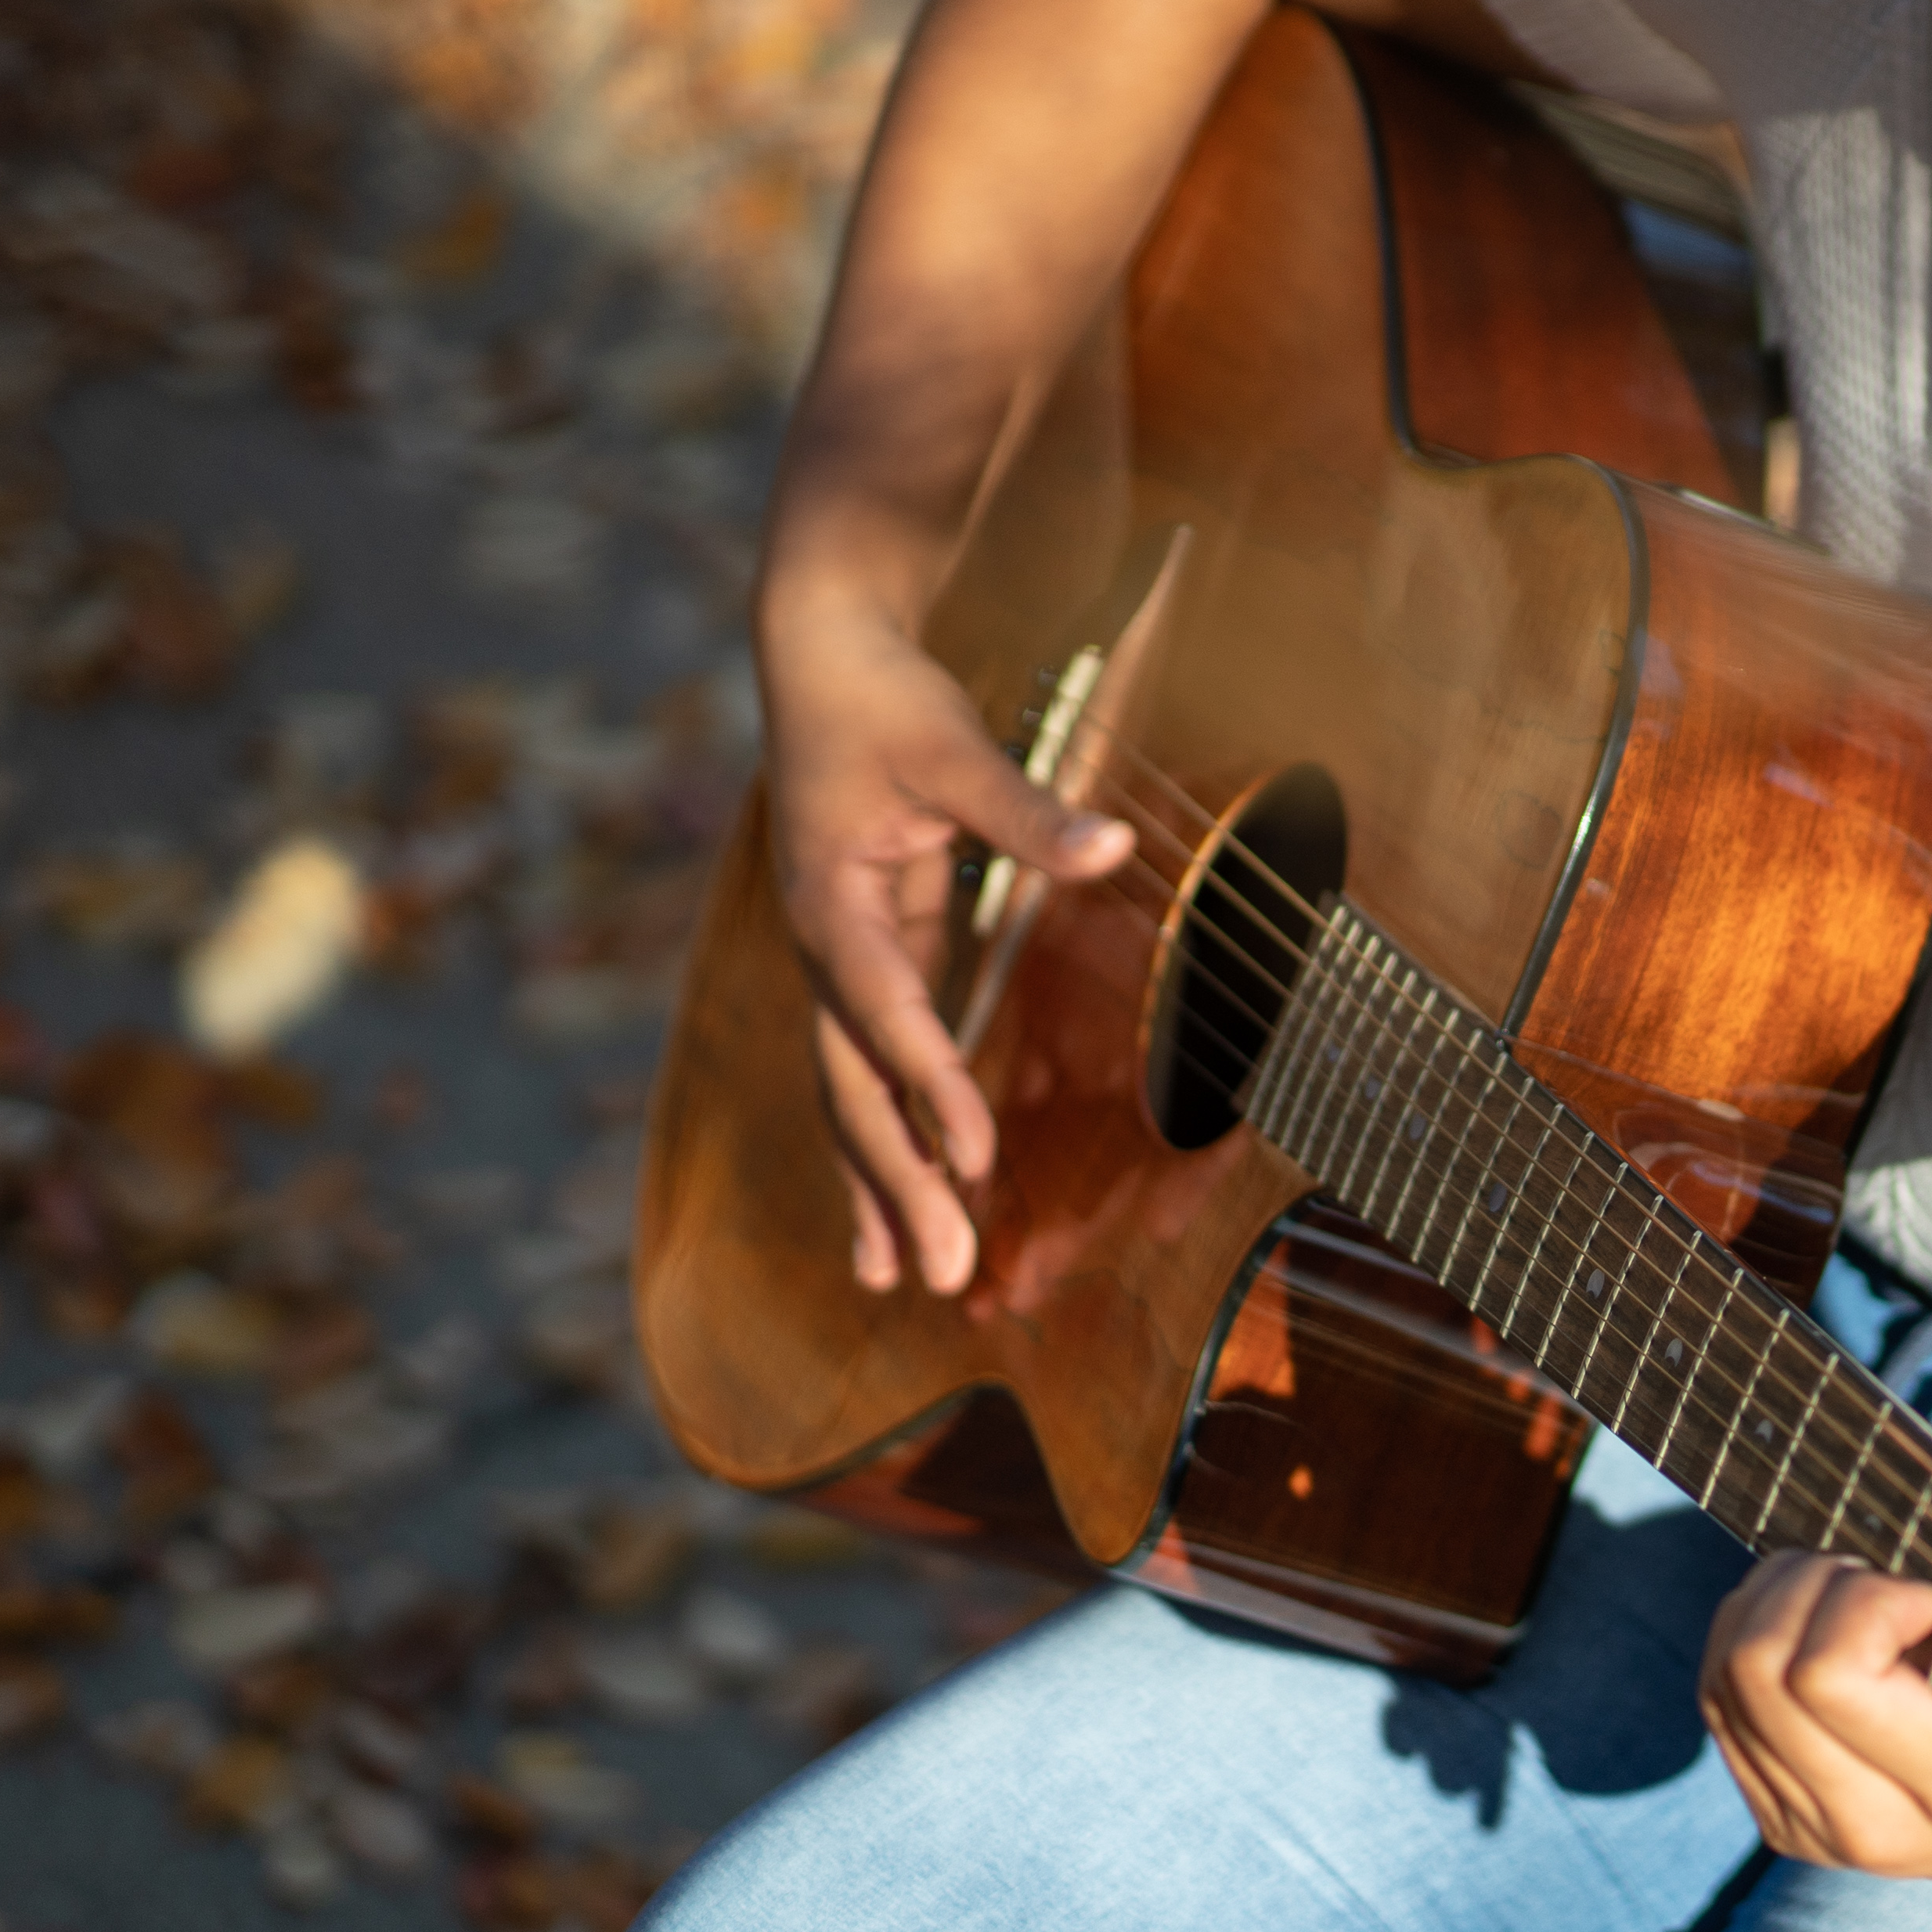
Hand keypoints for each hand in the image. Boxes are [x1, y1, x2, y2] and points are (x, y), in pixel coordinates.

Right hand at [757, 592, 1131, 1294]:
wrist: (816, 651)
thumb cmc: (883, 695)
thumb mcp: (954, 745)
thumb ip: (1028, 809)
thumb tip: (1115, 846)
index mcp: (833, 902)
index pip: (885, 1011)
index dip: (930, 1085)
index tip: (974, 1158)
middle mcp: (822, 944)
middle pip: (852, 1082)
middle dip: (892, 1180)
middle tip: (937, 1275)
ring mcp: (839, 956)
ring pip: (850, 1088)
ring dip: (875, 1181)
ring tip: (894, 1280)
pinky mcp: (867, 952)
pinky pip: (873, 1060)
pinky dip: (889, 1129)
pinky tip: (908, 1193)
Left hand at [1699, 1356, 1931, 1904]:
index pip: (1830, 1672)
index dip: (1868, 1603)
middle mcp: (1874, 1828)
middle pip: (1761, 1663)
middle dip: (1820, 1586)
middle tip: (1887, 1581)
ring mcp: (1813, 1829)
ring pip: (1728, 1672)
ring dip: (1782, 1601)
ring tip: (1858, 1594)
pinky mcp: (1776, 1816)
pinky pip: (1714, 1697)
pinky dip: (1754, 1631)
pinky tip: (1822, 1623)